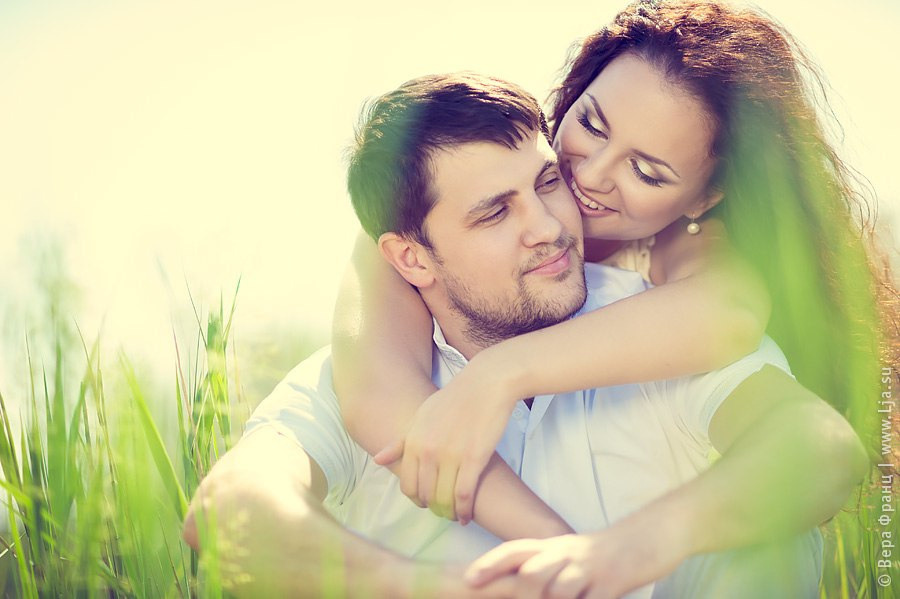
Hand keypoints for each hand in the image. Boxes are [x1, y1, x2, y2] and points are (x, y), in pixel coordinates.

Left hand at [374, 355, 519, 523]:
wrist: (485, 384)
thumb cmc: (453, 399)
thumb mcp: (421, 417)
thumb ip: (400, 442)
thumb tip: (377, 460)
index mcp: (413, 442)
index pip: (408, 485)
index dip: (417, 500)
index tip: (426, 503)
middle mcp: (429, 451)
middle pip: (426, 495)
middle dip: (434, 508)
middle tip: (442, 511)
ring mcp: (451, 456)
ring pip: (445, 499)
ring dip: (449, 512)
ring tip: (455, 515)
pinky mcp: (474, 459)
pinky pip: (465, 494)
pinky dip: (465, 510)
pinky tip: (466, 516)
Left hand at [465, 528, 682, 598]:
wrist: (647, 537)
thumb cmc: (602, 553)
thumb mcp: (568, 555)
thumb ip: (543, 566)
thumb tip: (517, 584)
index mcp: (552, 546)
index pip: (515, 551)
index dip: (491, 564)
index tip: (468, 578)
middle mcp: (566, 554)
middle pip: (532, 572)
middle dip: (518, 592)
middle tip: (498, 598)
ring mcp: (589, 569)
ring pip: (558, 591)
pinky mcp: (611, 584)